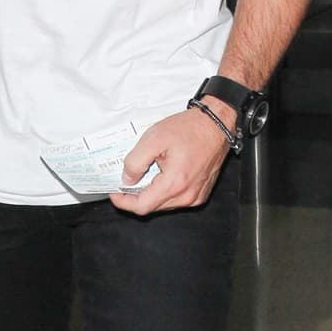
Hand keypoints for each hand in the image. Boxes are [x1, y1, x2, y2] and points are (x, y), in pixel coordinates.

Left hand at [109, 107, 231, 215]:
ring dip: (151, 192)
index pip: (142, 206)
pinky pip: (176, 199)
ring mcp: (196, 196)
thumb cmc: (191, 128)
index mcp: (175, 184)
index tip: (115, 192)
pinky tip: (163, 173)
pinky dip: (165, 190)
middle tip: (128, 178)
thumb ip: (135, 161)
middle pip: (152, 207)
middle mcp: (187, 195)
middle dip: (136, 195)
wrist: (217, 123)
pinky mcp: (201, 193)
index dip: (124, 202)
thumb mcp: (154, 139)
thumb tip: (127, 179)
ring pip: (164, 204)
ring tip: (148, 171)